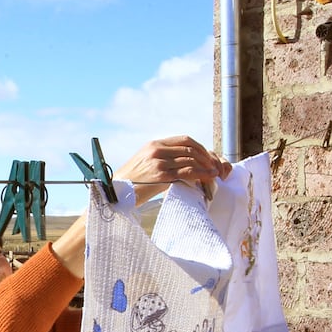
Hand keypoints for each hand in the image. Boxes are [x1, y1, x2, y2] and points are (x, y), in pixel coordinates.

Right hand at [113, 136, 229, 204]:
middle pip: (190, 149)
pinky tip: (208, 178)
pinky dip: (201, 174)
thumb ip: (161, 156)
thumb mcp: (144, 161)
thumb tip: (180, 159)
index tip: (207, 156)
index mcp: (154, 144)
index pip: (184, 140)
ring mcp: (159, 163)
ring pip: (191, 160)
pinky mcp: (162, 176)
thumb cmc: (131, 180)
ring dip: (206, 166)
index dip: (199, 147)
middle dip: (206, 157)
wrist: (116, 192)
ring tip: (214, 173)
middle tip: (214, 165)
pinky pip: (188, 172)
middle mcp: (157, 150)